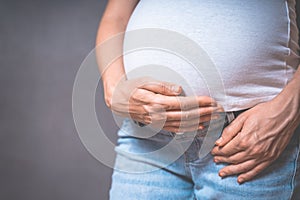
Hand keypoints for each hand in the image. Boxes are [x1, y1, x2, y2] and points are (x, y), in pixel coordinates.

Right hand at [107, 77, 222, 132]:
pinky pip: (176, 130)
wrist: (119, 100)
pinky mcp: (157, 126)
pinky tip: (199, 128)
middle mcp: (159, 115)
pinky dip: (190, 129)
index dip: (200, 103)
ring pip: (184, 125)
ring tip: (214, 119)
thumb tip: (179, 90)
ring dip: (201, 122)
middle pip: (187, 116)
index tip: (212, 101)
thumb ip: (163, 86)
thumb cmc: (132, 88)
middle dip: (205, 113)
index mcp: (157, 103)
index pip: (184, 104)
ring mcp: (158, 123)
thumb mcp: (145, 81)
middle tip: (219, 110)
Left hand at [211, 94, 299, 183]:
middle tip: (216, 160)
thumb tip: (219, 142)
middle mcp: (253, 150)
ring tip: (222, 172)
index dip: (218, 152)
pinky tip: (240, 178)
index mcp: (244, 139)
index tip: (213, 151)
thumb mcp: (243, 118)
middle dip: (222, 160)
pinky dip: (247, 176)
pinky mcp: (270, 158)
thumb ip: (229, 131)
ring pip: (242, 167)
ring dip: (231, 171)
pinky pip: (257, 170)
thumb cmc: (265, 112)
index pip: (226, 150)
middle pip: (233, 159)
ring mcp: (262, 156)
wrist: (285, 114)